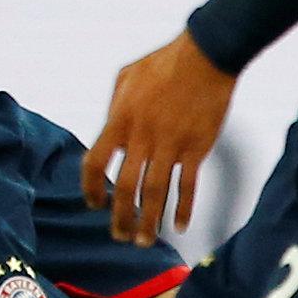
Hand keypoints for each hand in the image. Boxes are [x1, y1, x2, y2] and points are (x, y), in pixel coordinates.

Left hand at [83, 32, 237, 247]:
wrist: (205, 56)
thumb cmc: (164, 62)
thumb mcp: (125, 77)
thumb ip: (113, 106)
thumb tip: (108, 128)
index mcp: (120, 120)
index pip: (95, 162)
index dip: (91, 188)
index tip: (94, 204)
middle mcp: (142, 137)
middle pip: (125, 187)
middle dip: (120, 217)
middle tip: (119, 235)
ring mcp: (170, 145)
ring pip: (155, 193)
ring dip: (149, 221)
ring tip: (145, 241)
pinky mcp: (196, 148)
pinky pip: (187, 186)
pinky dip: (183, 208)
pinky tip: (178, 225)